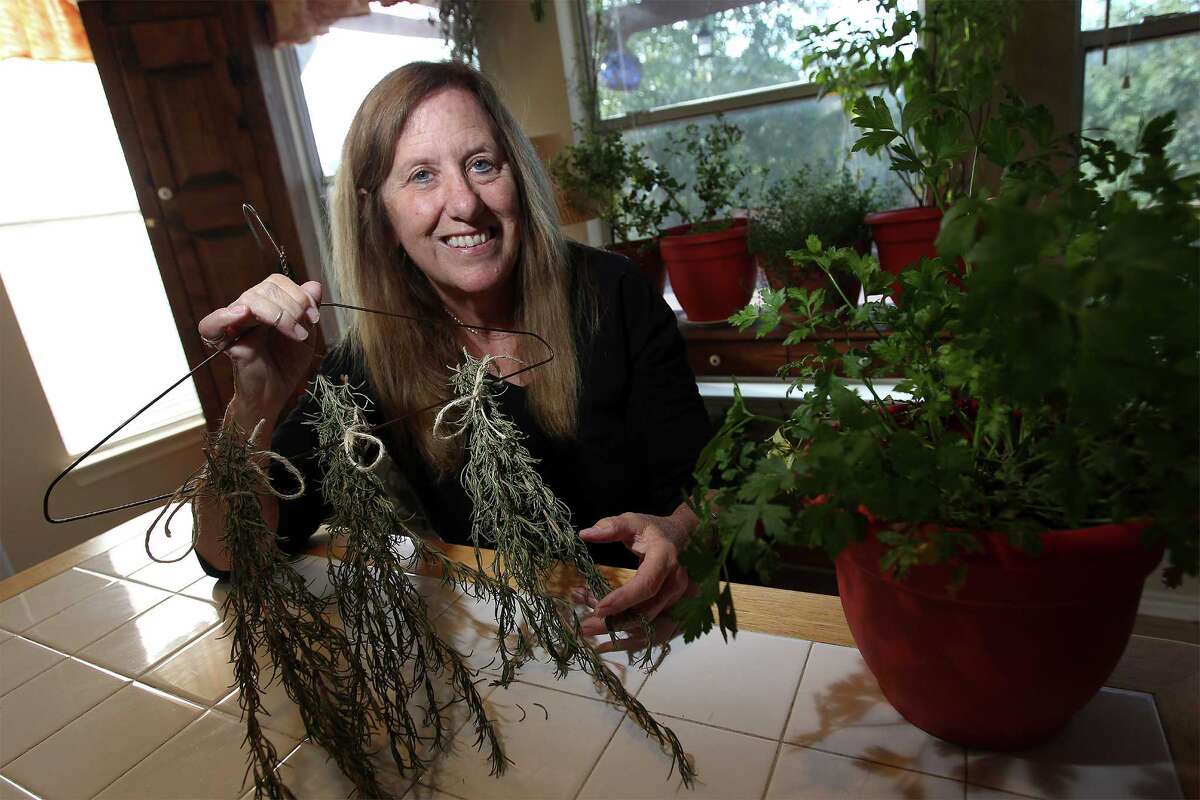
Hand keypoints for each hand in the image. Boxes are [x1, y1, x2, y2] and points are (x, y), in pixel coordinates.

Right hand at [197, 275, 322, 424]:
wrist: (275, 393)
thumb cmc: (286, 364)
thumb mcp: (305, 335)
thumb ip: (307, 310)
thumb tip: (314, 285)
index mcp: (266, 306)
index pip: (276, 283)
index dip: (297, 294)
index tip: (313, 317)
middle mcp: (248, 311)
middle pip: (265, 288)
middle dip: (292, 305)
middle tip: (304, 329)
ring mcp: (235, 325)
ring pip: (250, 299)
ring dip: (279, 314)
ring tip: (293, 334)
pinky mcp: (226, 343)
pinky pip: (211, 324)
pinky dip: (225, 316)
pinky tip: (243, 315)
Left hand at [574, 508, 697, 636]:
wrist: (681, 537)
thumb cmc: (653, 530)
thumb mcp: (633, 522)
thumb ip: (611, 526)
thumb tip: (585, 534)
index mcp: (665, 559)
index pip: (645, 585)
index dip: (623, 599)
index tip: (599, 608)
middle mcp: (675, 582)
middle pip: (645, 611)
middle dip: (615, 622)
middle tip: (585, 627)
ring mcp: (675, 597)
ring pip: (645, 621)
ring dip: (617, 625)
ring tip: (588, 623)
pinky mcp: (669, 606)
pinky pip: (647, 622)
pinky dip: (625, 625)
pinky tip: (604, 622)